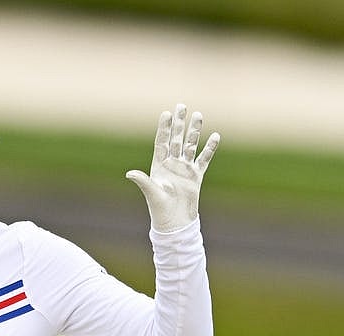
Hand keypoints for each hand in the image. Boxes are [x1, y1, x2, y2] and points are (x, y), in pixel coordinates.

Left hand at [126, 103, 219, 232]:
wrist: (175, 222)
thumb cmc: (159, 208)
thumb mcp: (151, 192)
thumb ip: (142, 181)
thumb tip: (129, 173)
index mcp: (158, 165)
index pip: (162, 142)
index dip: (164, 128)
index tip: (166, 113)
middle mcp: (171, 164)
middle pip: (176, 139)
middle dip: (179, 123)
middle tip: (181, 106)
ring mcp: (184, 169)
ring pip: (190, 145)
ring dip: (194, 131)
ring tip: (198, 115)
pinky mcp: (196, 175)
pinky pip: (204, 159)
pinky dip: (209, 148)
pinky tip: (215, 136)